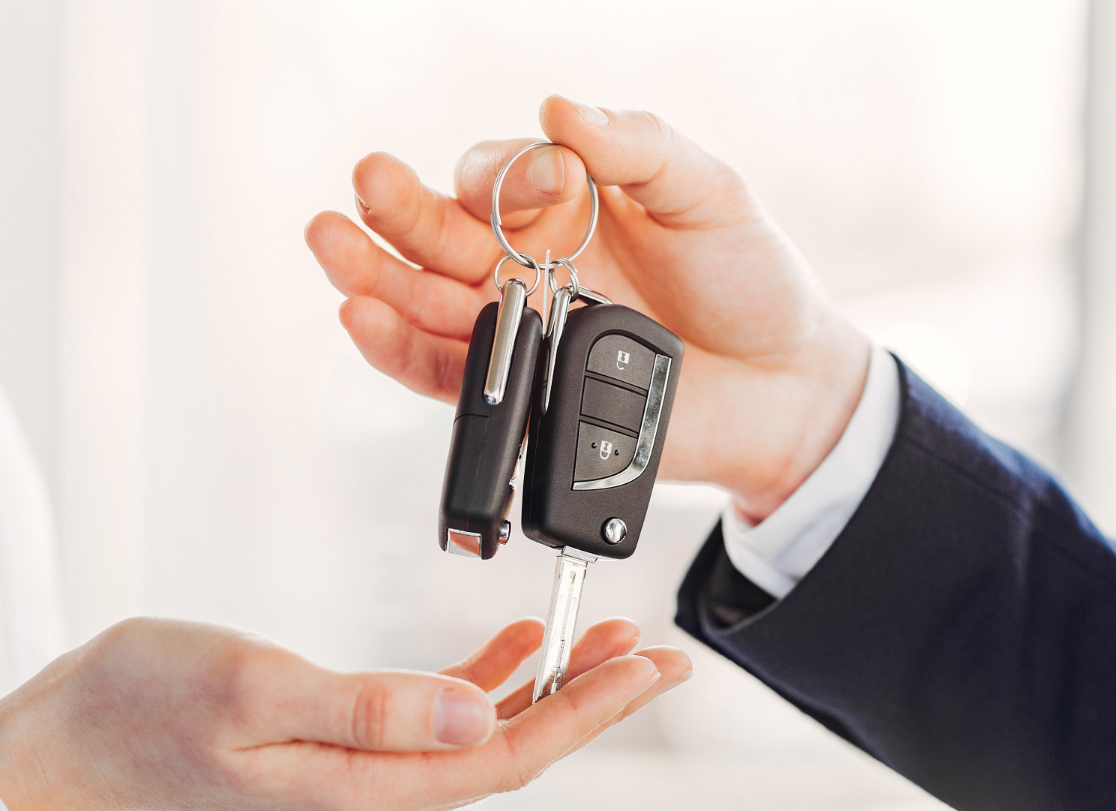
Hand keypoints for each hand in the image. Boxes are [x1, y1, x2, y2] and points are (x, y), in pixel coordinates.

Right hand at [0, 616, 687, 810]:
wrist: (70, 732)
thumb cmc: (146, 699)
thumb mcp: (257, 687)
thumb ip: (374, 707)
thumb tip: (481, 714)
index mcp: (363, 788)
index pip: (505, 754)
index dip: (588, 710)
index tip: (652, 667)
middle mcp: (373, 794)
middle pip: (511, 748)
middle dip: (592, 700)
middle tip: (662, 654)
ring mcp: (357, 774)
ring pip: (482, 734)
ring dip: (548, 688)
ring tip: (610, 640)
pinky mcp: (340, 746)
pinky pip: (436, 719)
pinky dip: (484, 681)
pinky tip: (515, 650)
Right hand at [306, 95, 872, 523]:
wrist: (784, 389)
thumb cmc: (751, 281)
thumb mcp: (708, 194)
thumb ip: (637, 147)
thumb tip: (558, 109)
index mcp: (561, 207)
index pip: (496, 177)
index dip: (502, 177)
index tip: (550, 187)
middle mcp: (525, 265)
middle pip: (437, 234)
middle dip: (397, 210)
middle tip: (366, 184)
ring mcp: (518, 332)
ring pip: (424, 303)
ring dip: (373, 276)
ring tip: (331, 247)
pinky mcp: (519, 397)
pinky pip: (445, 376)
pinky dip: (399, 351)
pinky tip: (365, 319)